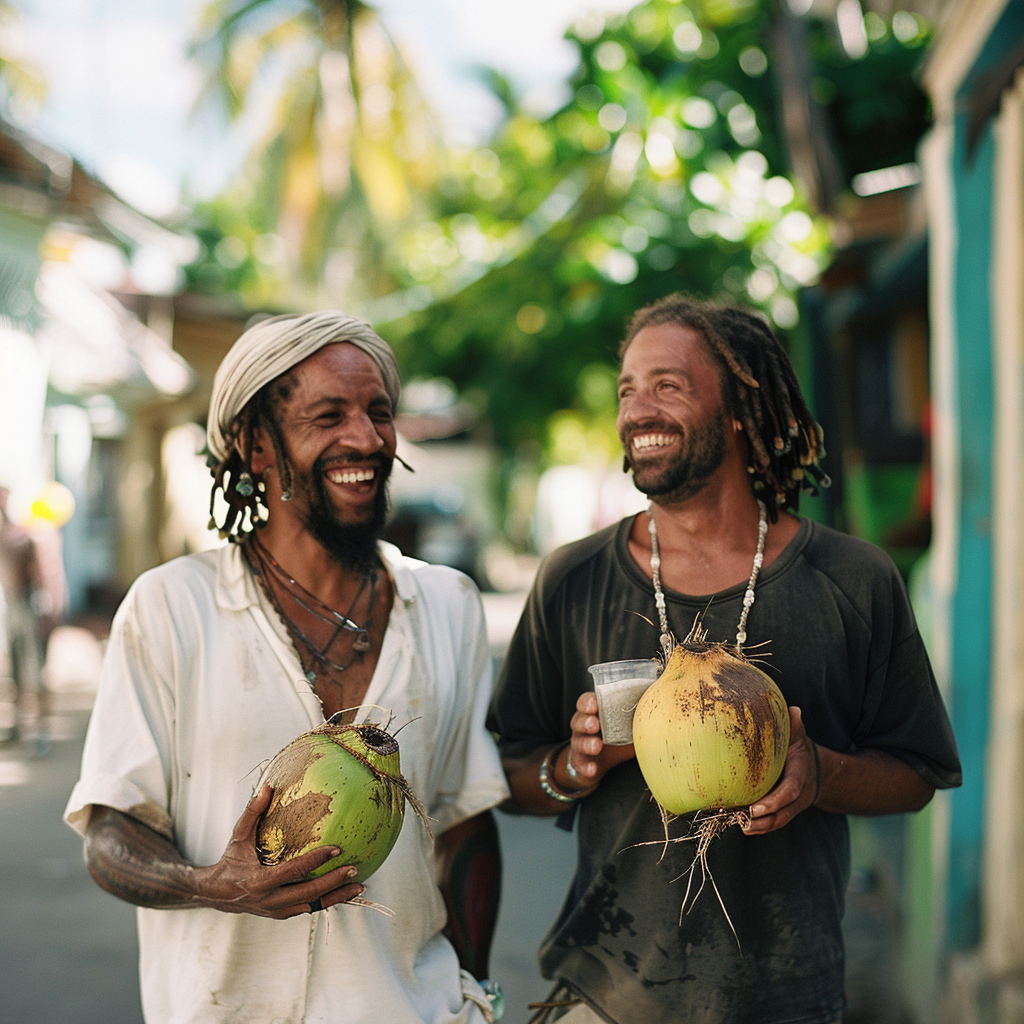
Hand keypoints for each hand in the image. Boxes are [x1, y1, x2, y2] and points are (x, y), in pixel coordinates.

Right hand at [194, 784, 365, 917]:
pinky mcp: (283, 915)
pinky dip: (327, 902)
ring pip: (312, 906)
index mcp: (260, 881)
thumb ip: (252, 812)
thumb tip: (267, 786)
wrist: (216, 894)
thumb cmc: (231, 861)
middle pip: (308, 894)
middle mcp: (271, 900)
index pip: (294, 871)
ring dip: (336, 896)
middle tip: (354, 868)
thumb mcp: (239, 836)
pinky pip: (309, 909)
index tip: (336, 848)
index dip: (316, 860)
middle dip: (333, 882)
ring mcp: (277, 911)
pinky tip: (345, 893)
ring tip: (358, 885)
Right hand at [566, 691, 637, 785]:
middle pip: (579, 720)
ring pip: (578, 741)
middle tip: (595, 724)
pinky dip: (586, 766)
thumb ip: (636, 718)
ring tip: (597, 746)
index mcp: (595, 713)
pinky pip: (581, 763)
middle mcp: (584, 726)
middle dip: (587, 721)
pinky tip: (592, 769)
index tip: (595, 703)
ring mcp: (580, 743)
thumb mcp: (627, 727)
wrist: (600, 762)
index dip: (588, 702)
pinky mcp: (580, 760)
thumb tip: (657, 709)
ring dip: (587, 743)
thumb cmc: (614, 738)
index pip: (586, 702)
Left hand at [743, 707, 816, 834]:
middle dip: (763, 820)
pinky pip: (773, 823)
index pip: (789, 792)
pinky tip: (740, 826)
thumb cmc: (799, 749)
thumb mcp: (799, 737)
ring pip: (777, 822)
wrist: (815, 769)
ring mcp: (792, 806)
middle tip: (741, 821)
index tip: (756, 809)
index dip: (774, 802)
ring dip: (759, 827)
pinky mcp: (784, 812)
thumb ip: (795, 726)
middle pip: (782, 814)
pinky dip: (759, 827)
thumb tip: (794, 710)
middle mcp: (798, 795)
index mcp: (800, 775)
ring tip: (738, 826)